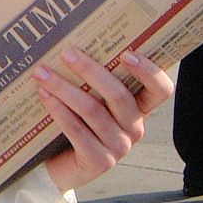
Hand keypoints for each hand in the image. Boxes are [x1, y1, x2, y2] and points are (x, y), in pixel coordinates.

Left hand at [34, 47, 173, 192]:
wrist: (61, 163)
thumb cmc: (77, 119)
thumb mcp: (90, 96)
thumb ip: (91, 76)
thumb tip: (70, 39)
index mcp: (138, 108)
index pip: (160, 90)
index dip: (149, 72)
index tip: (126, 53)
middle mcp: (134, 128)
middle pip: (119, 95)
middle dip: (90, 70)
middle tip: (66, 53)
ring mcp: (119, 147)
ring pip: (93, 110)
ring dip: (64, 88)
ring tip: (42, 73)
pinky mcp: (99, 162)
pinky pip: (78, 131)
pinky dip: (59, 110)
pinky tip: (44, 95)